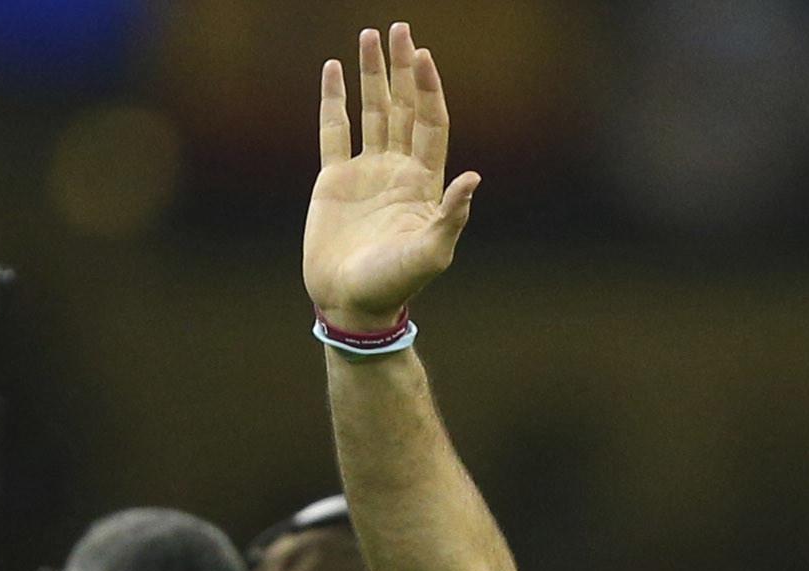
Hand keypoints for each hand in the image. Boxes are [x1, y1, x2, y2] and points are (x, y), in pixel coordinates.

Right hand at [305, 21, 479, 331]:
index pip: (430, 123)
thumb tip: (474, 178)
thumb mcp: (430, 253)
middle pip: (404, 107)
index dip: (429, 90)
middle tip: (401, 29)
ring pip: (371, 112)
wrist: (351, 304)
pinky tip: (334, 69)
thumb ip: (451, 216)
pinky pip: (334, 131)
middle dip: (402, 69)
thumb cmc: (395, 284)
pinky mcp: (334, 180)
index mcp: (424, 183)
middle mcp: (398, 170)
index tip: (423, 56)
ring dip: (371, 75)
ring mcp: (366, 172)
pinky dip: (334, 100)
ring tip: (370, 36)